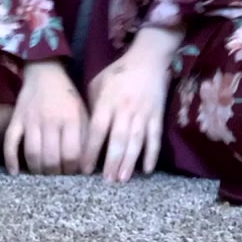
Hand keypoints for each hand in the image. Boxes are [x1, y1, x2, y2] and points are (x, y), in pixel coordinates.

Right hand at [4, 60, 89, 176]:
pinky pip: (10, 142)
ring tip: (41, 175)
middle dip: (55, 174)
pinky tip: (15, 172)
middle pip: (51, 159)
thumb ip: (85, 136)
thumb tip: (86, 166)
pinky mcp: (16, 119)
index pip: (72, 155)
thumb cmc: (67, 96)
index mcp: (71, 118)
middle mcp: (51, 120)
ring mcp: (31, 120)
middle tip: (57, 176)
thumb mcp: (82, 112)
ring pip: (32, 154)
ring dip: (36, 171)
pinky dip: (10, 159)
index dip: (72, 169)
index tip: (72, 173)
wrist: (44, 71)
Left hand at [80, 40, 170, 184]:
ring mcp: (143, 114)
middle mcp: (125, 110)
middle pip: (117, 139)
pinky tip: (146, 170)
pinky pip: (155, 138)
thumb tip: (85, 131)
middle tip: (106, 182)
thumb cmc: (118, 73)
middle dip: (111, 162)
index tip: (84, 169)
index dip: (90, 150)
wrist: (148, 60)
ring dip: (129, 162)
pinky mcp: (157, 116)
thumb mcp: (98, 84)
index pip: (97, 130)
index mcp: (107, 102)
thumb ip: (92, 106)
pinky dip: (151, 154)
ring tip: (122, 180)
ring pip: (136, 141)